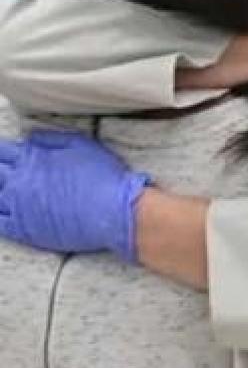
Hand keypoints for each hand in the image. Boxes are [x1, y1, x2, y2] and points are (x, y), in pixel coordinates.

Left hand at [0, 131, 149, 261]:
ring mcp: (20, 208)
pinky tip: (2, 211)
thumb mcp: (82, 145)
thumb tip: (29, 138)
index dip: (0, 152)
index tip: (3, 155)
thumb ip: (50, 139)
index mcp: (32, 160)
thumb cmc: (104, 178)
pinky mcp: (26, 230)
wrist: (116, 213)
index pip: (2, 152)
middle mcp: (20, 182)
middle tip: (3, 172)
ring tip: (4, 192)